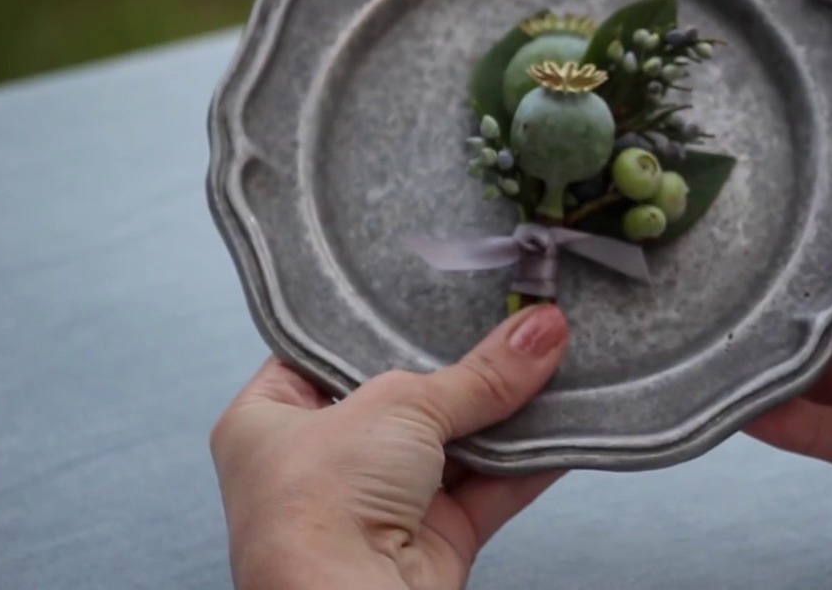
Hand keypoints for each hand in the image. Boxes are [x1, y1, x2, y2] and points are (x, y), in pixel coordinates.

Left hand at [210, 305, 568, 589]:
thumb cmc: (322, 504)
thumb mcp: (401, 406)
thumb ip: (479, 374)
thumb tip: (540, 328)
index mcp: (270, 420)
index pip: (326, 354)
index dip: (378, 323)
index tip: (432, 291)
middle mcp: (320, 464)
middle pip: (404, 399)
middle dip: (459, 368)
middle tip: (509, 319)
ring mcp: (378, 505)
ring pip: (454, 444)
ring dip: (504, 412)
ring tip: (551, 358)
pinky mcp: (432, 540)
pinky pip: (488, 488)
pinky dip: (526, 460)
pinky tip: (562, 421)